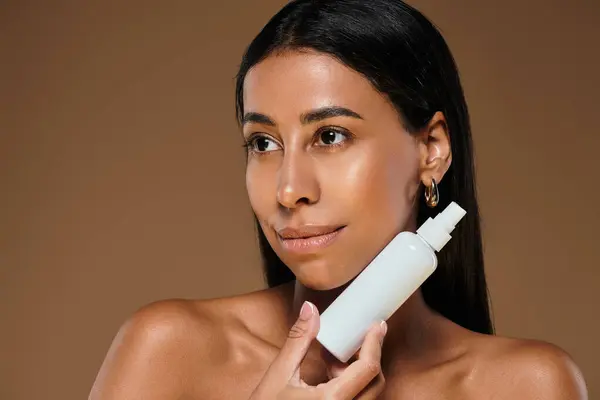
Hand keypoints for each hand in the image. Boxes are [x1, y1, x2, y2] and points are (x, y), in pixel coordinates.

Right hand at [249, 301, 386, 398]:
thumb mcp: (278, 375)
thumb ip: (298, 341)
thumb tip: (310, 310)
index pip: (367, 369)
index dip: (374, 343)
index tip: (377, 325)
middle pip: (374, 383)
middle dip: (367, 357)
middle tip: (353, 339)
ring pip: (367, 394)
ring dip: (356, 373)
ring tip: (330, 360)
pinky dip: (349, 385)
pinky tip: (328, 376)